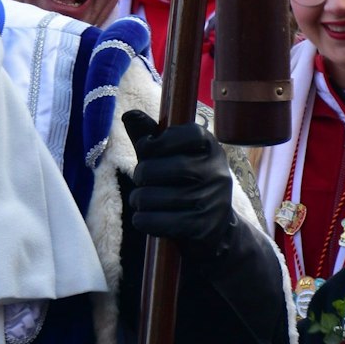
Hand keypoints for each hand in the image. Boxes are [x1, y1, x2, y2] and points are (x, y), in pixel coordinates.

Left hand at [121, 110, 234, 245]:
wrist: (215, 228)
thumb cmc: (184, 184)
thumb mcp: (169, 157)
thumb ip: (149, 137)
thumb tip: (128, 114)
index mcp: (210, 146)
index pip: (170, 135)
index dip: (151, 145)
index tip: (151, 153)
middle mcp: (216, 171)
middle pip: (152, 169)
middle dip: (140, 176)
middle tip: (144, 182)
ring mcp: (212, 200)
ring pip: (149, 197)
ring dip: (139, 200)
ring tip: (146, 201)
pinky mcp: (203, 227)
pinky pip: (153, 221)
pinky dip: (142, 221)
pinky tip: (147, 218)